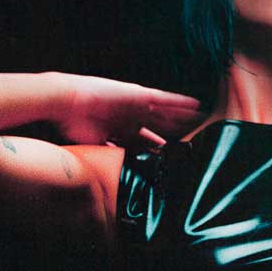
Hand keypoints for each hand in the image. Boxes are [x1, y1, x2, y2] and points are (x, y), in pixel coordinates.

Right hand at [60, 75, 203, 148]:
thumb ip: (113, 158)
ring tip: (205, 121)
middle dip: (179, 134)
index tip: (176, 162)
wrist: (67, 103)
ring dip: (186, 117)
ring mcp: (136, 105)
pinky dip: (180, 102)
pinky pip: (165, 99)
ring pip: (168, 113)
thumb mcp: (98, 147)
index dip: (163, 152)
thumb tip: (124, 176)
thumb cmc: (75, 127)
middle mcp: (132, 118)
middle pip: (162, 127)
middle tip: (199, 142)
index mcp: (123, 131)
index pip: (148, 144)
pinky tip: (196, 105)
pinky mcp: (139, 94)